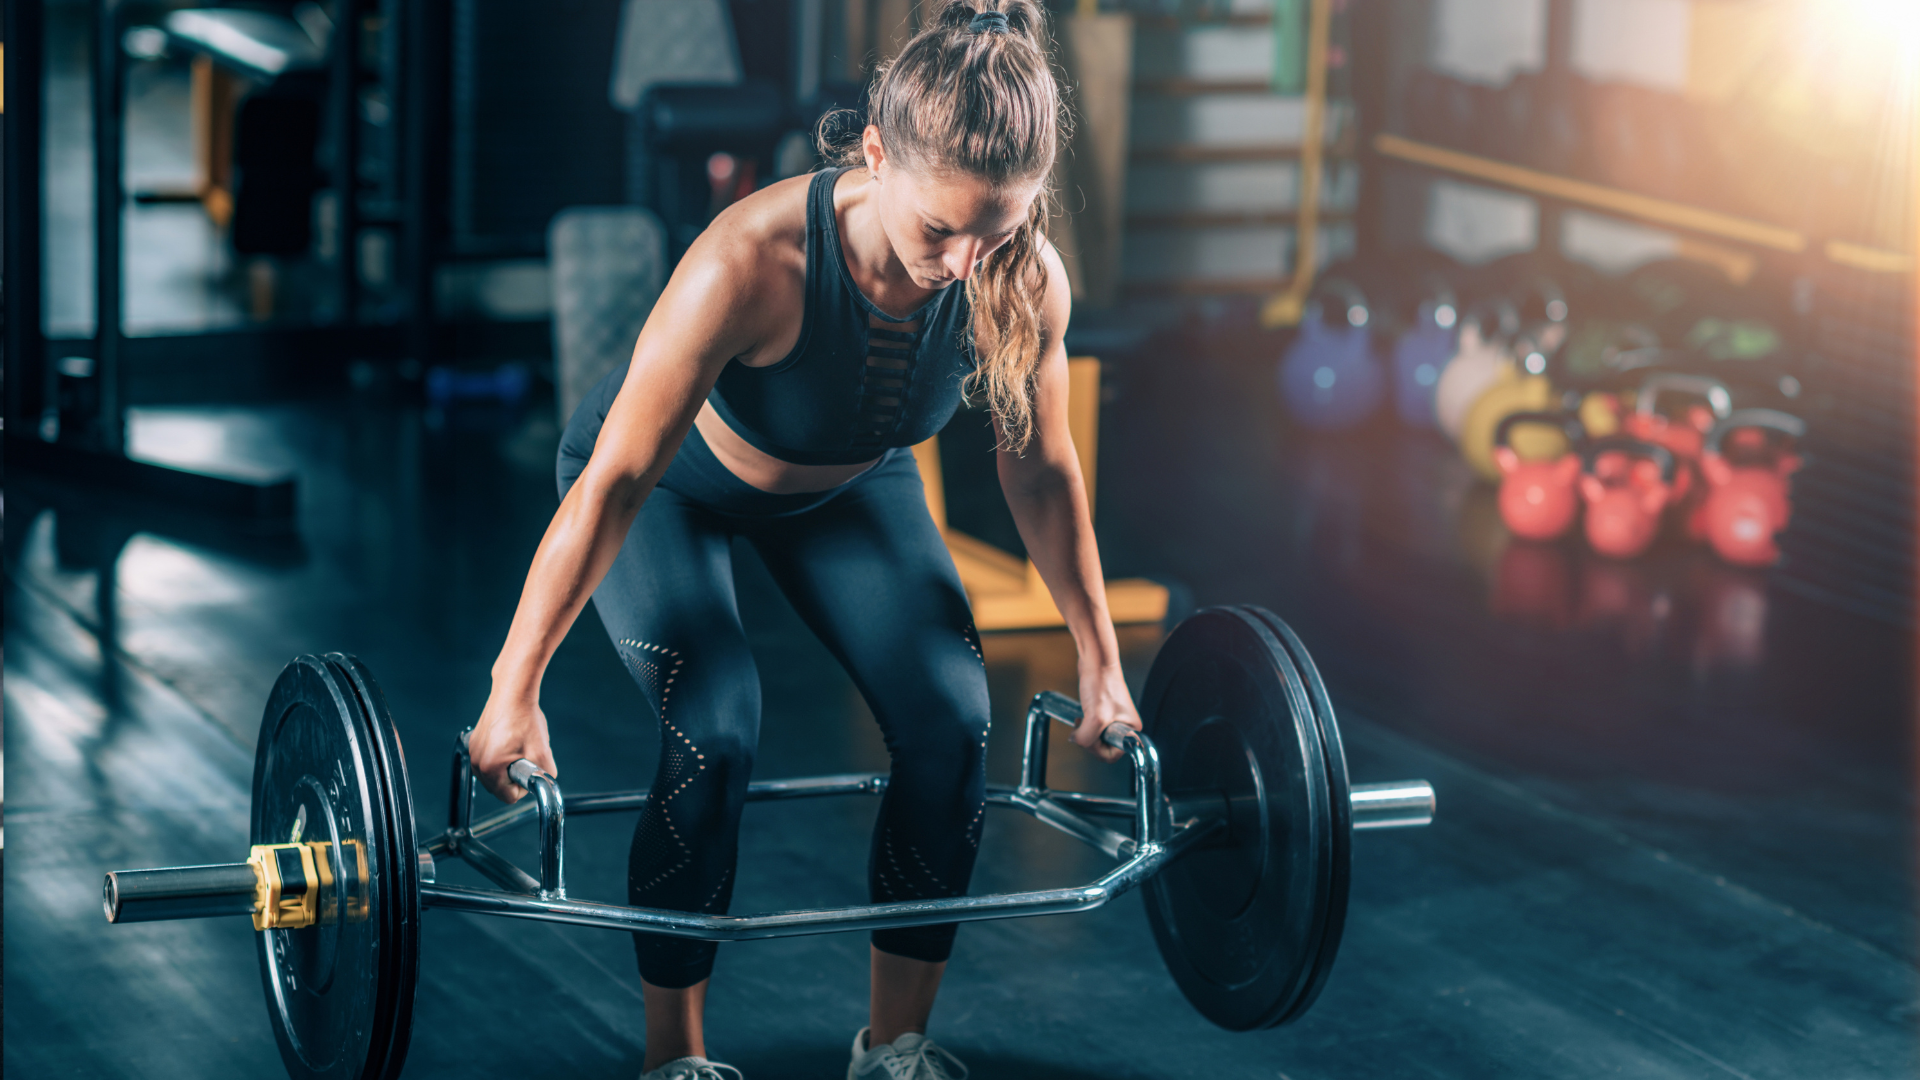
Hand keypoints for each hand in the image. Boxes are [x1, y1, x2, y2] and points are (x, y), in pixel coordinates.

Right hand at [468, 685, 557, 803]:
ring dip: (507, 767)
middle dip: (514, 776)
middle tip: (525, 757)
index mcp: (490, 768)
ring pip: (493, 774)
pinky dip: (500, 756)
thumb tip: (543, 784)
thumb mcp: (543, 752)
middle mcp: (476, 762)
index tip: (530, 769)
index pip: (509, 797)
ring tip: (518, 747)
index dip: (524, 786)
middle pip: (498, 787)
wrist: (513, 693)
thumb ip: (545, 776)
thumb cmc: (525, 719)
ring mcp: (473, 752)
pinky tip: (510, 740)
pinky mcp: (474, 742)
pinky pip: (488, 760)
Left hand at [1072, 664, 1141, 763]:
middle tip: (1082, 727)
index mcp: (1131, 729)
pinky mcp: (1102, 711)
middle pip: (1103, 747)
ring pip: (1095, 737)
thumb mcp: (1095, 718)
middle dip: (1089, 740)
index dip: (1097, 750)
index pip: (1113, 754)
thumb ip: (1087, 738)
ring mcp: (1113, 718)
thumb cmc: (1102, 684)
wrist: (1096, 661)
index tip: (1088, 738)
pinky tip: (1080, 716)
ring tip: (1081, 719)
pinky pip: (1091, 727)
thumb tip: (1076, 741)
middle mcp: (1124, 725)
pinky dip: (1083, 725)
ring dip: (1084, 732)